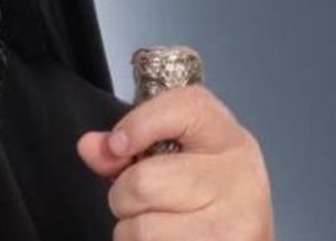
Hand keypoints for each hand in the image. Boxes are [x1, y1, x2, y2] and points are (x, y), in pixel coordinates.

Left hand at [76, 85, 273, 239]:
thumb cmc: (207, 197)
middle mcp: (238, 175)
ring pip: (141, 229)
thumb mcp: (174, 157)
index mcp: (226, 138)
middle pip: (142, 182)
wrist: (245, 239)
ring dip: (133, 232)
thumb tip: (91, 147)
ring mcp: (234, 222)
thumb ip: (128, 148)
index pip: (183, 107)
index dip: (138, 124)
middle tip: (145, 202)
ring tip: (160, 227)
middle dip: (125, 197)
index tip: (120, 145)